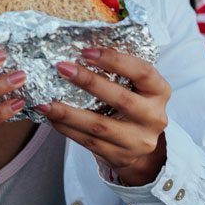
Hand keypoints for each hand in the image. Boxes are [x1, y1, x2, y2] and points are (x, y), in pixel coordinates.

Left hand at [36, 47, 170, 185]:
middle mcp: (154, 117)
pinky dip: (67, 128)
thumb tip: (79, 47)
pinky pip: (89, 142)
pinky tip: (51, 117)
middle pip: (121, 99)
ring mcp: (138, 140)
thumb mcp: (137, 86)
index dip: (115, 60)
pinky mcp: (120, 157)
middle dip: (89, 82)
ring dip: (68, 112)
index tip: (86, 51)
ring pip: (99, 126)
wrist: (141, 146)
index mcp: (159, 91)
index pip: (142, 72)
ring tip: (45, 101)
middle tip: (62, 68)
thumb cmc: (134, 104)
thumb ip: (119, 70)